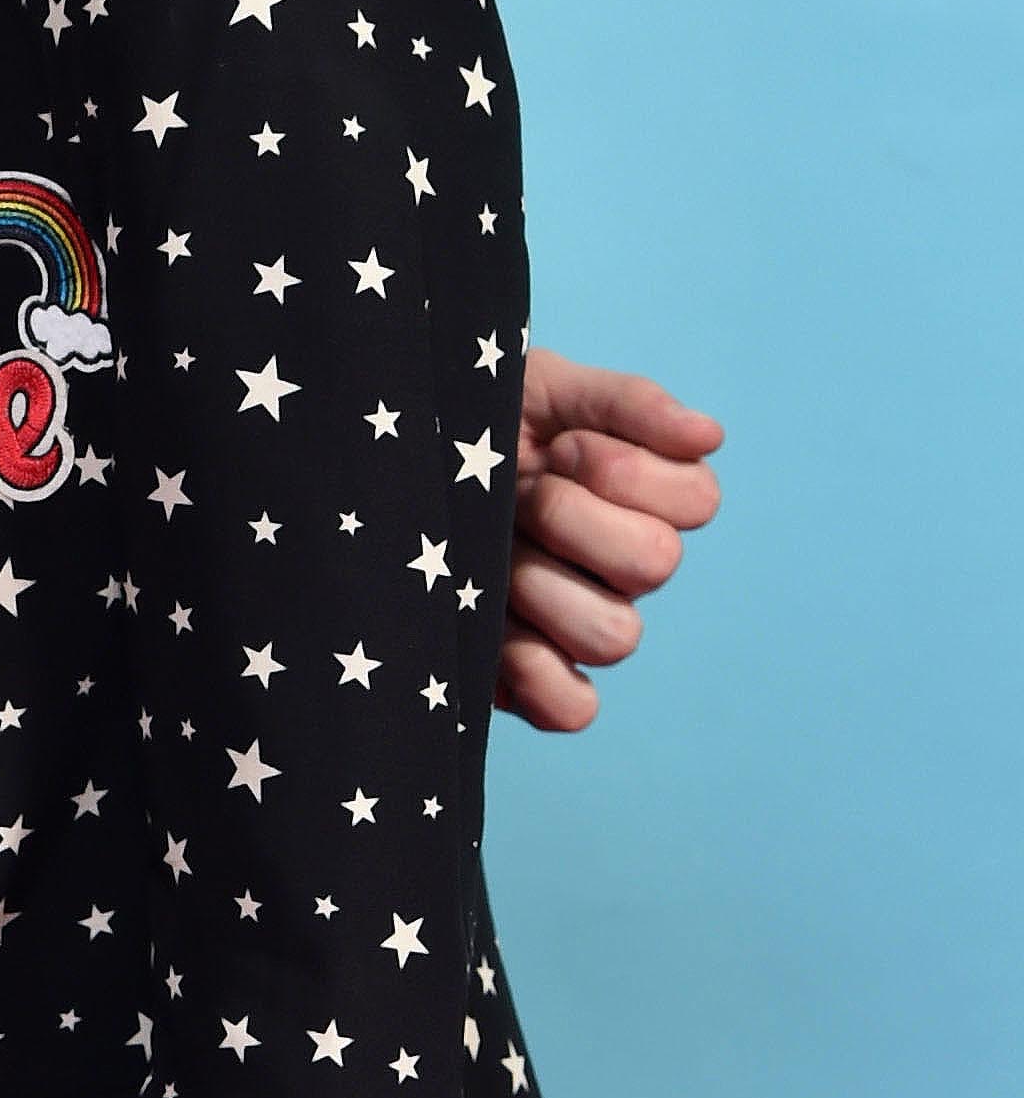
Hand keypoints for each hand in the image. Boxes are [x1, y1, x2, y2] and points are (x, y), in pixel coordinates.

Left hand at [500, 350, 725, 732]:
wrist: (391, 460)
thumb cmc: (469, 425)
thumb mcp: (539, 388)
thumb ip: (624, 404)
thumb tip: (707, 437)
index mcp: (642, 500)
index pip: (696, 501)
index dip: (623, 468)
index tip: (558, 445)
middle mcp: (618, 568)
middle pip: (655, 564)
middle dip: (571, 516)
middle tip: (518, 494)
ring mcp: (573, 623)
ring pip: (615, 636)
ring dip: (543, 585)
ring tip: (490, 556)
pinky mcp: (525, 675)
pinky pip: (572, 709)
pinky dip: (541, 677)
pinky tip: (497, 633)